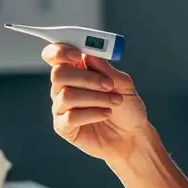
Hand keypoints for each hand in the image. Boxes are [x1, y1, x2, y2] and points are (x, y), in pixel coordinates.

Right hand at [42, 43, 149, 161]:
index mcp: (76, 70)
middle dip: (85, 78)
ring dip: (95, 97)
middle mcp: (64, 87)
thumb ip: (106, 69)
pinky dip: (92, 113)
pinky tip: (106, 113)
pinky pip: (70, 117)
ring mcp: (61, 107)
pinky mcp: (63, 127)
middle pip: (58, 74)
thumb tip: (89, 54)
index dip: (60, 51)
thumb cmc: (126, 107)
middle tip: (109, 85)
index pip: (54, 55)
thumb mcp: (123, 84)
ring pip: (66, 96)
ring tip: (115, 102)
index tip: (78, 55)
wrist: (132, 136)